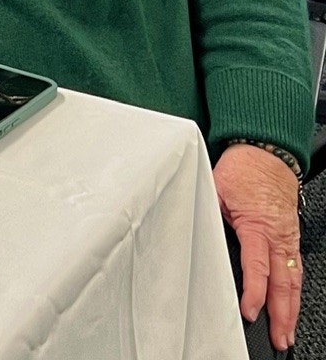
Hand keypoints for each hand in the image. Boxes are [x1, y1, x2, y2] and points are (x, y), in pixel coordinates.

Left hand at [213, 144, 301, 351]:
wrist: (266, 152)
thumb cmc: (242, 168)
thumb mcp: (215, 187)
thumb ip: (207, 212)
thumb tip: (192, 229)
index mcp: (257, 226)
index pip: (257, 267)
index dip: (254, 293)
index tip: (249, 312)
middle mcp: (277, 236)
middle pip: (282, 283)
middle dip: (281, 314)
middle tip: (279, 337)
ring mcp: (288, 237)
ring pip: (293, 280)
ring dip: (291, 308)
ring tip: (288, 331)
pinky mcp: (292, 236)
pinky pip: (296, 268)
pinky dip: (296, 290)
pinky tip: (293, 303)